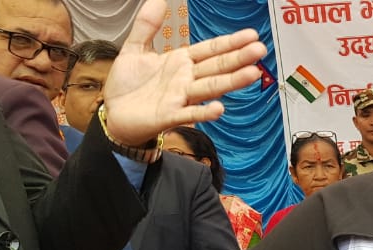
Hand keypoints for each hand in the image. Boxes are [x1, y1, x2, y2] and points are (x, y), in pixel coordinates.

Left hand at [102, 0, 265, 145]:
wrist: (113, 113)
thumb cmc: (128, 85)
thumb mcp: (135, 49)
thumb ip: (147, 25)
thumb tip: (158, 1)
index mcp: (181, 62)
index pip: (211, 50)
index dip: (230, 42)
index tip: (251, 35)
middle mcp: (186, 80)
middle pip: (217, 67)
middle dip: (239, 59)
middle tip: (260, 50)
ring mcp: (180, 98)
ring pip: (210, 87)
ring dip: (232, 81)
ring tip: (252, 74)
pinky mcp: (169, 115)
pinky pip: (189, 114)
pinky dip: (203, 112)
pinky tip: (219, 109)